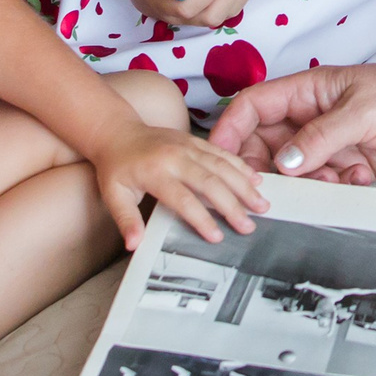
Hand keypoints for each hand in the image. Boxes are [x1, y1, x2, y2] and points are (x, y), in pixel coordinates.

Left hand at [90, 118, 269, 246]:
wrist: (117, 132)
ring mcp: (188, 146)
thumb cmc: (116, 167)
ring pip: (222, 166)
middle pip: (210, 182)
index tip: (217, 237)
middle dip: (232, 205)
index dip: (201, 219)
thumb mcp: (114, 195)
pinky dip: (241, 166)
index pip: (183, 199)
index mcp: (155, 173)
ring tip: (261, 205)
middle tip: (249, 226)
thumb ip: (126, 220)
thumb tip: (134, 244)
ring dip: (243, 186)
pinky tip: (256, 180)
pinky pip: (223, 153)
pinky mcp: (196, 140)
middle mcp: (175, 157)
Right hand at [209, 56, 375, 185]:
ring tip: (334, 179)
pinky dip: (334, 188)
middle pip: (264, 146)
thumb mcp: (363, 111)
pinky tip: (360, 177)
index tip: (217, 159)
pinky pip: (323, 184)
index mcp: (307, 92)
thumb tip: (283, 164)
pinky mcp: (348, 164)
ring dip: (306, 183)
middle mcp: (312, 117)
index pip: (253, 108)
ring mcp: (329, 142)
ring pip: (293, 171)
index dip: (229, 131)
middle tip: (274, 191)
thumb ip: (322, 138)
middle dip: (266, 170)